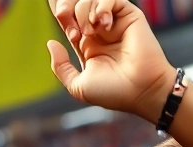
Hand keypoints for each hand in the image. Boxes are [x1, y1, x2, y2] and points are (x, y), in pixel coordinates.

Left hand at [47, 0, 176, 121]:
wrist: (141, 90)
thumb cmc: (113, 92)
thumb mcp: (77, 85)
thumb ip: (60, 66)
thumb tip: (51, 42)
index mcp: (84, 44)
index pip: (66, 19)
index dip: (61, 16)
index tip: (72, 37)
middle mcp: (97, 30)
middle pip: (74, 4)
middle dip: (67, 12)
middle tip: (75, 33)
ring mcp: (112, 22)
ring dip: (83, 12)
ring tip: (91, 32)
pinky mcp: (129, 15)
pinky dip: (102, 6)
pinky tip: (104, 24)